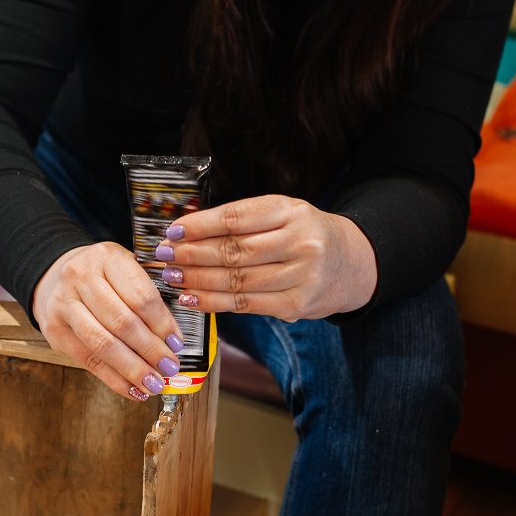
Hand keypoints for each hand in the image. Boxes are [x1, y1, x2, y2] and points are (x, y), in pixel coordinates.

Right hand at [32, 242, 184, 400]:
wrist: (56, 277)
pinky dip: (114, 379)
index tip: (178, 343)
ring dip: (133, 369)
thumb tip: (173, 341)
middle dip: (150, 350)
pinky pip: (89, 360)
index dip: (162, 324)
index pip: (140, 296)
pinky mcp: (54, 330)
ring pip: (103, 343)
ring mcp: (64, 304)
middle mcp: (80, 277)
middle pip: (122, 322)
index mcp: (107, 257)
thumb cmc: (102, 276)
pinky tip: (133, 389)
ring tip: (154, 383)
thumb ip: (148, 297)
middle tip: (170, 367)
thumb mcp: (126, 269)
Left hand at [155, 195, 376, 320]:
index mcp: (292, 211)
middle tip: (165, 256)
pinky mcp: (296, 305)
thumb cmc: (304, 235)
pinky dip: (213, 302)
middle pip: (234, 251)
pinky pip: (246, 304)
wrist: (351, 264)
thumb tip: (188, 228)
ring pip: (237, 280)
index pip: (237, 218)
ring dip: (197, 280)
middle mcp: (300, 242)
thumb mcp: (283, 214)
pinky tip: (191, 298)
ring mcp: (301, 276)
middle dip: (192, 254)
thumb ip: (243, 220)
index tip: (174, 230)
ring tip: (172, 277)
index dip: (201, 226)